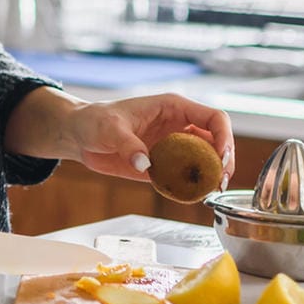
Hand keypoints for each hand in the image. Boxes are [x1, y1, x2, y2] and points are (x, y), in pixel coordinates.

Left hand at [60, 94, 235, 182]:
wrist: (79, 136)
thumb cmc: (94, 120)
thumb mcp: (110, 128)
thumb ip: (128, 145)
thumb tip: (145, 164)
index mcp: (173, 108)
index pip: (213, 118)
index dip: (224, 137)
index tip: (222, 158)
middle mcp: (179, 126)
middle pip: (217, 141)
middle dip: (223, 161)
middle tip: (219, 182)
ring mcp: (173, 146)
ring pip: (205, 160)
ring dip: (212, 176)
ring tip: (210, 191)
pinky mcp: (163, 164)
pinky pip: (185, 176)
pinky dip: (192, 186)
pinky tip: (192, 196)